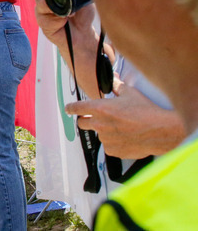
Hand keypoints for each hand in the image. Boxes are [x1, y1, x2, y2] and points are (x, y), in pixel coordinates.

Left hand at [66, 79, 185, 157]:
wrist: (161, 131)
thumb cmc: (147, 112)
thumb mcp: (130, 93)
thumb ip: (117, 86)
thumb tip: (113, 79)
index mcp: (100, 108)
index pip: (76, 108)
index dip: (71, 108)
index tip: (69, 109)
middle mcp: (99, 124)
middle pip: (82, 123)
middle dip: (86, 120)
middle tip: (98, 119)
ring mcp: (105, 138)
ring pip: (98, 134)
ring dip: (104, 131)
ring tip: (122, 128)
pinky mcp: (113, 150)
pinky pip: (108, 146)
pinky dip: (114, 143)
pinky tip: (126, 138)